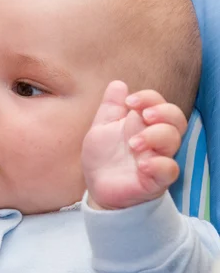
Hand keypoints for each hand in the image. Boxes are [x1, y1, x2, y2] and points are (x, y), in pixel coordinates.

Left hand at [82, 80, 186, 209]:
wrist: (97, 188)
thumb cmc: (103, 157)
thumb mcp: (101, 128)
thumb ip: (110, 108)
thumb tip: (118, 84)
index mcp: (142, 123)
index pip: (158, 103)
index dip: (149, 98)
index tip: (130, 102)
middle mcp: (154, 139)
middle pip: (175, 118)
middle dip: (163, 112)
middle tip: (144, 116)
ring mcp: (157, 158)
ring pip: (173, 140)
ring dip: (155, 136)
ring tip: (134, 143)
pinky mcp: (155, 180)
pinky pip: (169, 170)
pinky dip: (159, 164)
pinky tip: (142, 164)